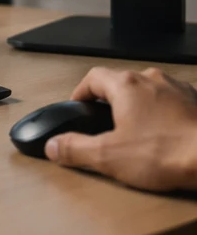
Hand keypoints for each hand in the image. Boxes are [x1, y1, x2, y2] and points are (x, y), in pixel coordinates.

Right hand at [44, 66, 196, 191]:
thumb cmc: (170, 153)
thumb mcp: (109, 157)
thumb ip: (76, 149)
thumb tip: (53, 145)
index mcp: (126, 86)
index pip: (92, 77)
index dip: (80, 92)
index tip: (78, 106)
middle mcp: (153, 80)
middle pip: (121, 82)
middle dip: (111, 102)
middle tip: (106, 123)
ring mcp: (180, 89)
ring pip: (150, 91)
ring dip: (141, 106)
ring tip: (138, 131)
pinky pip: (175, 103)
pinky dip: (166, 115)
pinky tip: (166, 135)